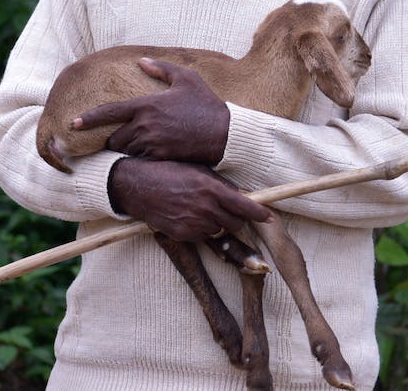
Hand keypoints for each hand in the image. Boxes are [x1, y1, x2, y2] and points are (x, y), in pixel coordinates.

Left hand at [74, 58, 229, 164]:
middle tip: (123, 136)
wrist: (224, 134)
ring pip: (126, 151)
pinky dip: (141, 158)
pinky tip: (150, 154)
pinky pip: (141, 160)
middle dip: (115, 138)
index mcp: (146, 105)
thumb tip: (141, 62)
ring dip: (128, 149)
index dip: (89, 119)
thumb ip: (161, 69)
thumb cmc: (206, 104)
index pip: (109, 112)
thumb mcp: (187, 79)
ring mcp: (152, 144)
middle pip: (114, 138)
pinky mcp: (160, 158)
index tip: (73, 124)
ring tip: (138, 145)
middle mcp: (145, 126)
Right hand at [109, 157, 270, 241]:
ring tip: (204, 210)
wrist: (139, 185)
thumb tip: (243, 195)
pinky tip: (192, 217)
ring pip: (219, 231)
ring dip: (218, 224)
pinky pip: (202, 237)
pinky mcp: (182, 234)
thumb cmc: (170, 172)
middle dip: (237, 219)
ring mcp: (193, 223)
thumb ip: (222, 185)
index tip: (269, 216)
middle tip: (231, 211)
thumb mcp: (199, 171)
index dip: (260, 213)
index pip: (245, 206)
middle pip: (235, 223)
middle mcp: (205, 207)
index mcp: (212, 188)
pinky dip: (202, 230)